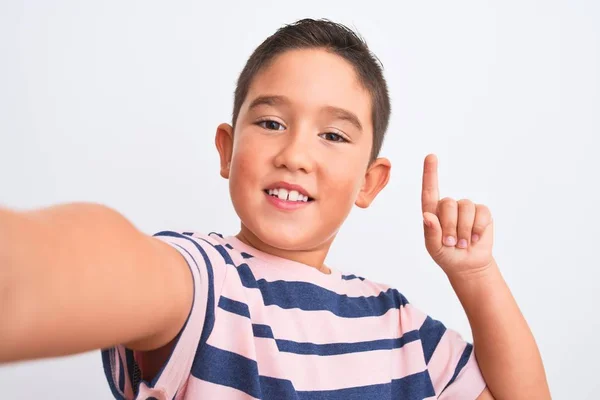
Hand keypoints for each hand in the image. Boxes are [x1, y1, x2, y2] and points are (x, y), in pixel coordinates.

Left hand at [421, 154, 494, 277]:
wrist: (467, 265)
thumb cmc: (446, 255)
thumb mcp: (434, 248)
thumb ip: (430, 233)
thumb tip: (427, 216)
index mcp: (433, 212)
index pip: (429, 190)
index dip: (430, 173)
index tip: (431, 156)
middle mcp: (449, 206)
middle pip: (448, 203)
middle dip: (450, 226)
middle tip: (451, 243)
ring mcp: (466, 208)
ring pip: (465, 208)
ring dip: (464, 230)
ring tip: (462, 243)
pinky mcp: (482, 213)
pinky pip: (481, 213)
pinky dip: (477, 229)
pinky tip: (475, 238)